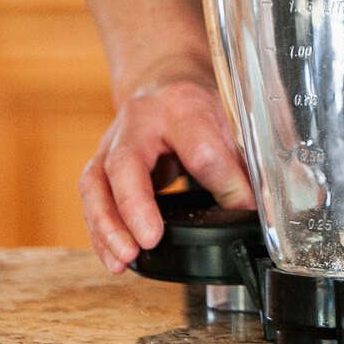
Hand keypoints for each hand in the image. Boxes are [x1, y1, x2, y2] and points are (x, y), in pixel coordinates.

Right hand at [78, 69, 253, 273]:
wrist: (159, 84)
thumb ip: (238, 165)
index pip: (198, 146)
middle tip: (150, 240)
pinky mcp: (99, 167)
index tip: (241, 207)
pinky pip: (91, 201)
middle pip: (125, 163)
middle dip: (134, 206)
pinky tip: (115, 258)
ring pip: (96, 185)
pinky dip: (100, 233)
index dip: (223, 181)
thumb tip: (252, 210)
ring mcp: (112, 144)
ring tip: (124, 259)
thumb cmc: (195, 108)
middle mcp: (139, 122)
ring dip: (107, 227)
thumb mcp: (226, 123)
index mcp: (181, 105)